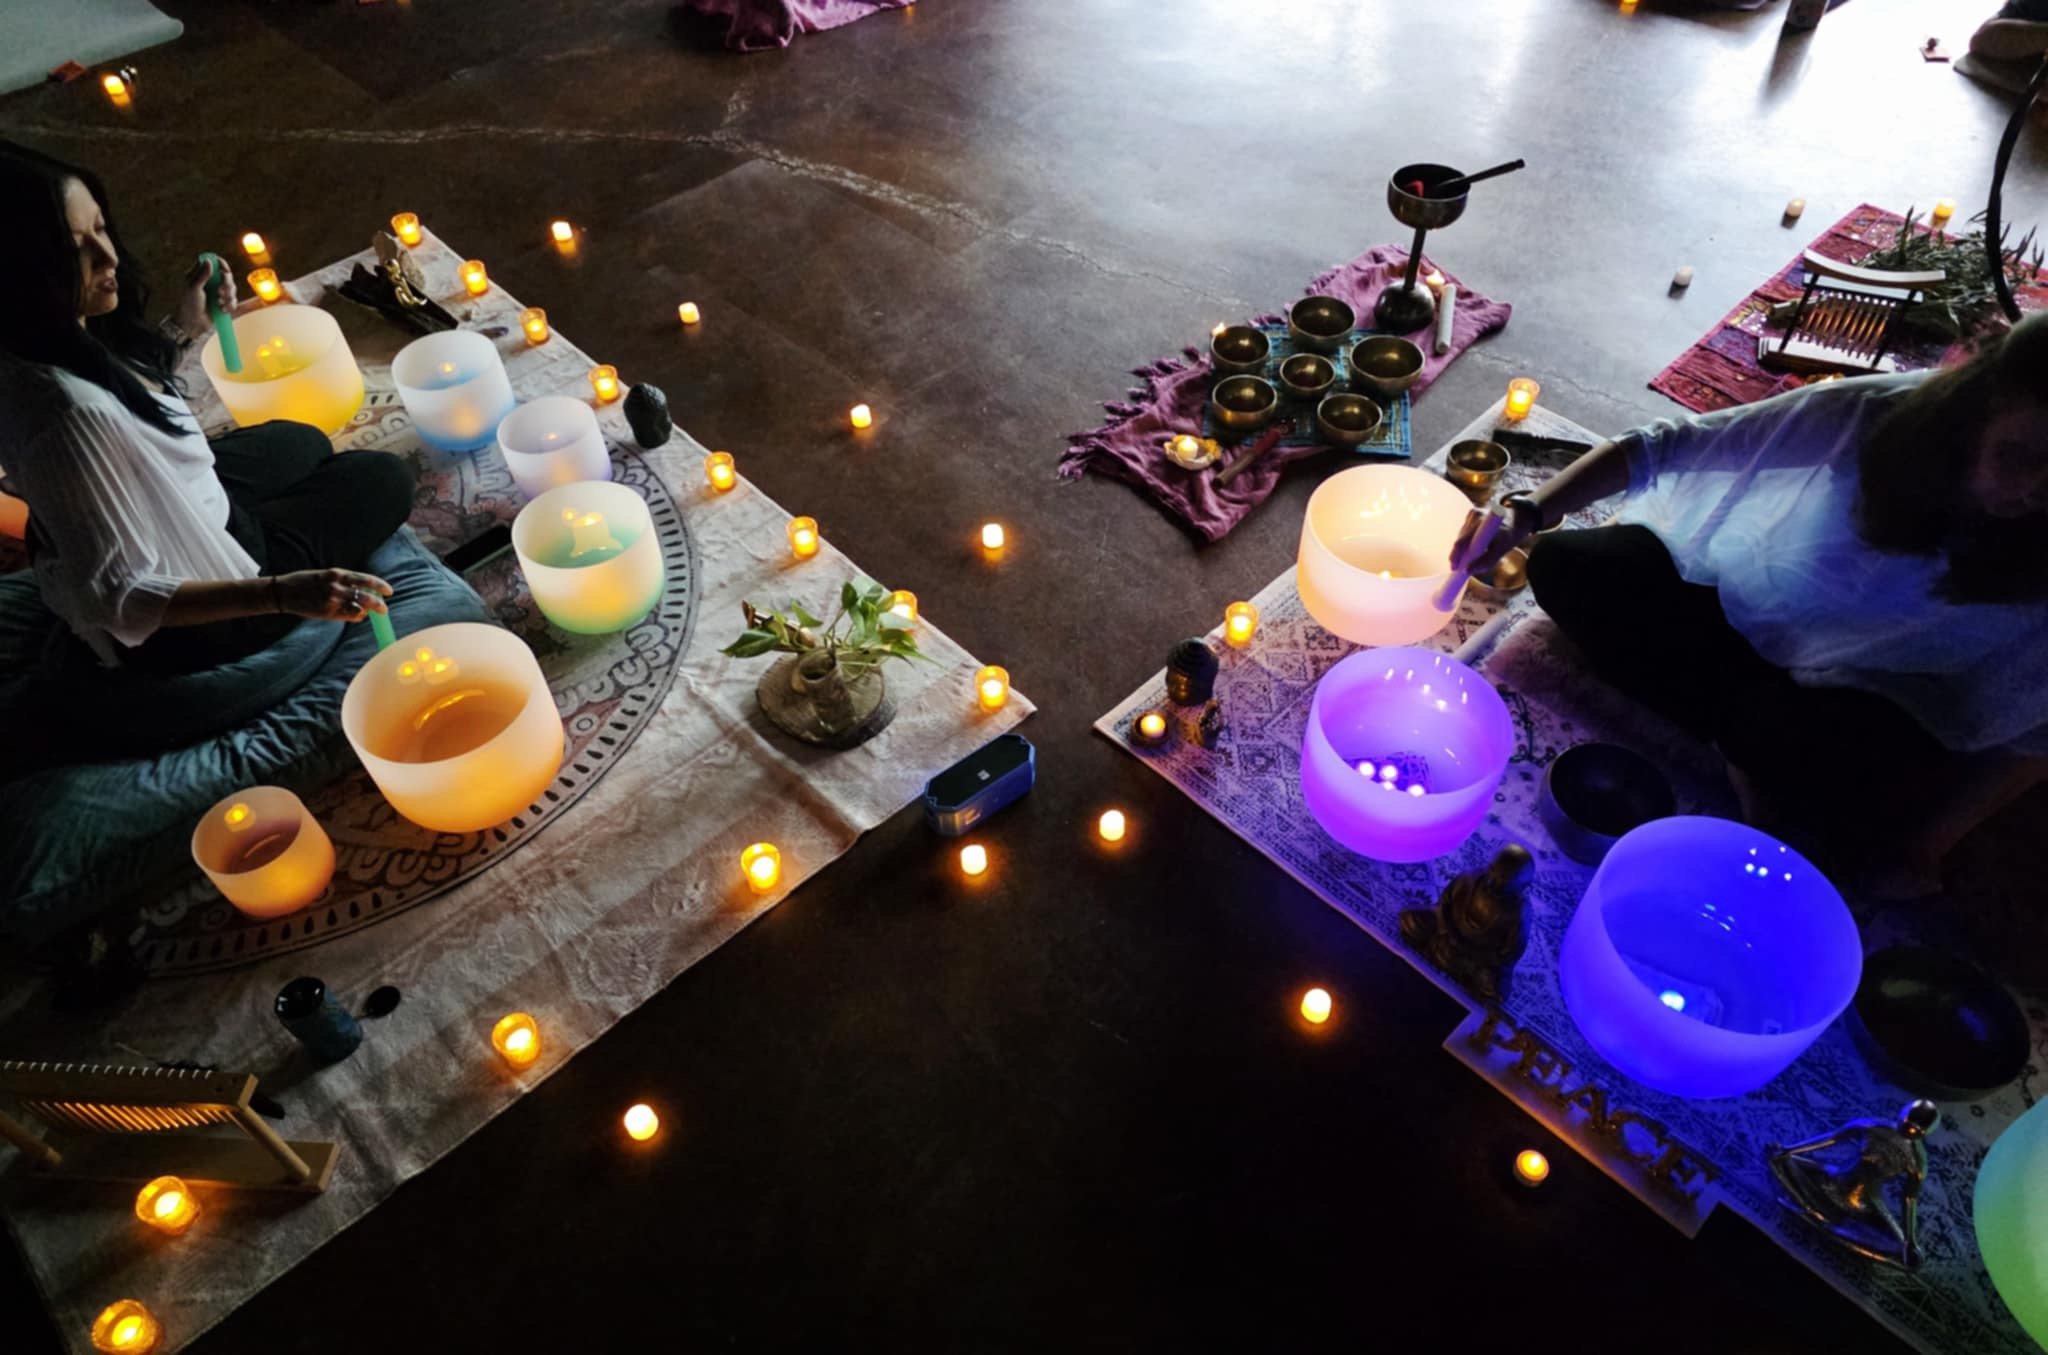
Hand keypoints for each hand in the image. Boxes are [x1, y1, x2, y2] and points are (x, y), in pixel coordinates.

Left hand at [175, 257, 235, 337]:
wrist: (193, 324)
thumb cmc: (189, 305)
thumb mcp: (194, 289)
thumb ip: (202, 275)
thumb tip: (209, 261)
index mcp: (201, 275)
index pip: (213, 263)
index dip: (220, 264)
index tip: (223, 269)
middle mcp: (211, 282)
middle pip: (227, 275)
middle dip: (226, 284)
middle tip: (220, 291)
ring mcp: (218, 292)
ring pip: (232, 288)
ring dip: (228, 296)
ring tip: (219, 303)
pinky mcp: (224, 302)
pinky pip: (234, 300)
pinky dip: (230, 305)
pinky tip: (222, 309)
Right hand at [271, 569, 391, 621]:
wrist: (284, 591)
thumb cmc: (307, 583)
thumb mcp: (326, 576)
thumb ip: (345, 583)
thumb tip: (365, 592)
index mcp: (337, 574)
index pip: (365, 579)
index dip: (379, 585)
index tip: (389, 591)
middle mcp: (336, 586)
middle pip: (366, 595)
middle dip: (378, 603)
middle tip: (384, 608)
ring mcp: (332, 600)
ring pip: (358, 608)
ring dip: (367, 611)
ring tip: (369, 612)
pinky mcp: (327, 612)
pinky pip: (348, 616)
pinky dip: (355, 616)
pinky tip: (356, 615)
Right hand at [1448, 506, 1530, 576]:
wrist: (1517, 517)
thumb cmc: (1509, 534)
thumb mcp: (1502, 550)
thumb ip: (1486, 561)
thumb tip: (1469, 571)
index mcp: (1484, 524)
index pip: (1462, 542)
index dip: (1456, 555)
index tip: (1454, 568)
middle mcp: (1476, 515)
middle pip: (1460, 539)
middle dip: (1458, 555)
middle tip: (1458, 568)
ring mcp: (1473, 513)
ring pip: (1462, 536)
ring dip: (1463, 548)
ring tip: (1468, 558)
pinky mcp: (1471, 513)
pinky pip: (1464, 531)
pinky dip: (1467, 541)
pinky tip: (1474, 545)